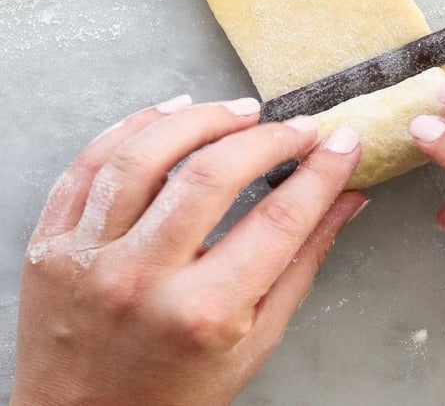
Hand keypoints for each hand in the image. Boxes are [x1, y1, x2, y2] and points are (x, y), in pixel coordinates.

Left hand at [12, 95, 364, 405]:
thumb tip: (347, 199)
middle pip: (212, 176)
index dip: (321, 172)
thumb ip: (304, 261)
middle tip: (296, 127)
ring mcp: (88, 258)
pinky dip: (133, 126)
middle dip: (268, 139)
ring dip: (200, 118)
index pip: (280, 219)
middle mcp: (141, 280)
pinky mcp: (52, 243)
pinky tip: (171, 112)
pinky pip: (88, 164)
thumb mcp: (257, 340)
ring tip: (240, 111)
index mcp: (202, 313)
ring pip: (145, 156)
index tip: (341, 143)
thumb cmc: (177, 393)